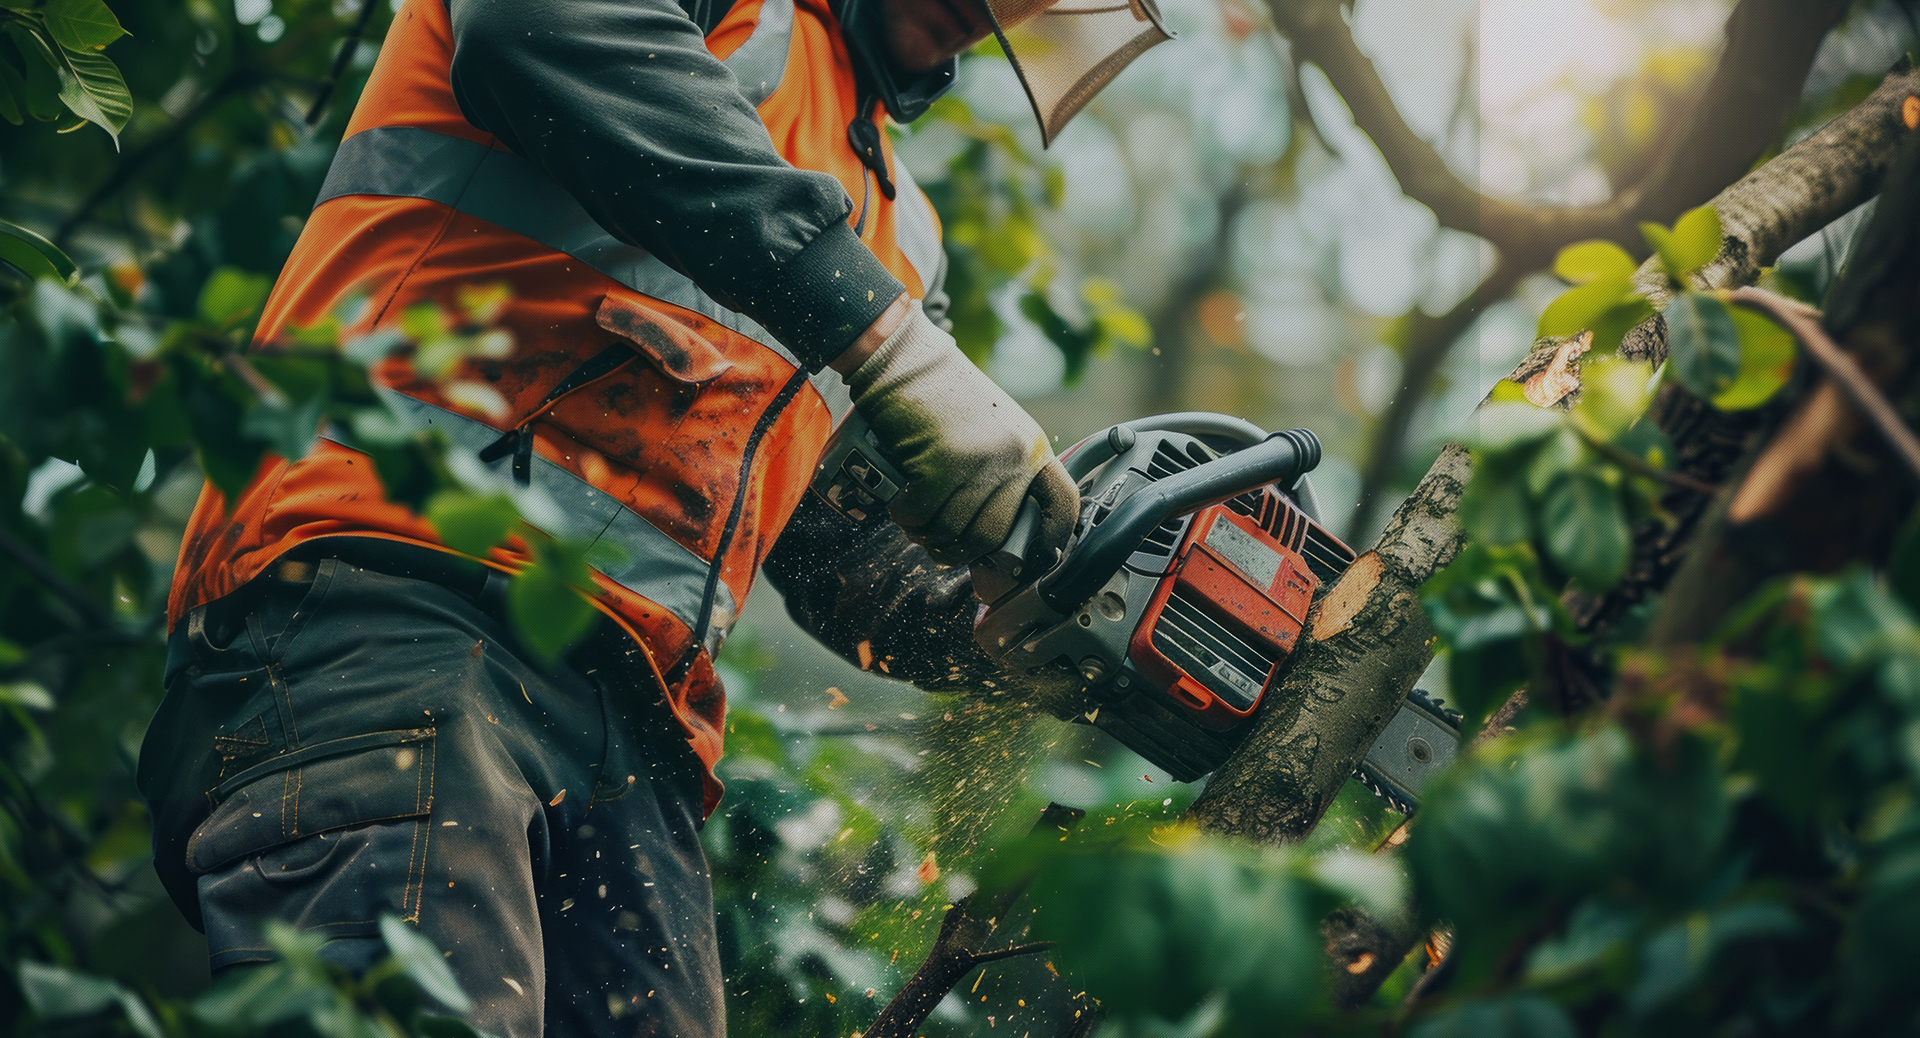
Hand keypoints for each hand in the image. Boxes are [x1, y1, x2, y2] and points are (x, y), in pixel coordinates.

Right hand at [841, 301, 1078, 563]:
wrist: (904, 357)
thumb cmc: (941, 393)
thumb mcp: (990, 427)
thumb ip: (999, 471)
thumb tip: (991, 534)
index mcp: (1030, 446)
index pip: (1063, 503)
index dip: (1054, 537)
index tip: (1038, 557)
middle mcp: (1011, 457)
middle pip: (994, 535)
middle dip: (962, 549)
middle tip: (941, 542)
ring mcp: (976, 463)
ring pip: (953, 531)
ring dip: (928, 534)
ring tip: (915, 520)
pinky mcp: (938, 466)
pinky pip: (920, 517)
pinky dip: (906, 517)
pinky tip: (900, 504)